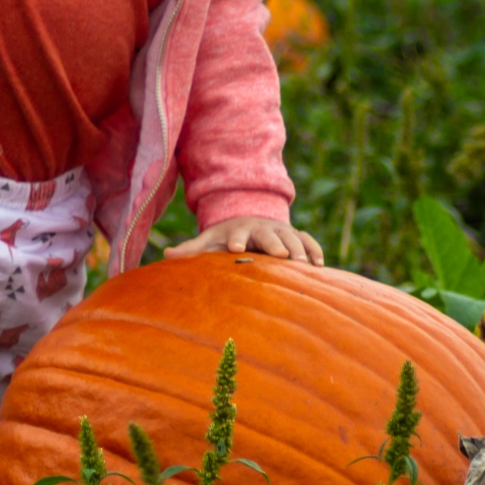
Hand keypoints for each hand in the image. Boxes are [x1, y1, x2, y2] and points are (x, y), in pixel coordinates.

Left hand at [167, 218, 325, 265]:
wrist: (249, 218)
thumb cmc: (226, 236)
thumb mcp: (208, 240)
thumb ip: (190, 249)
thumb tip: (166, 253)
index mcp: (239, 230)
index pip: (237, 235)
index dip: (237, 241)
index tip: (236, 250)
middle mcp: (262, 228)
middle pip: (269, 235)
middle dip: (275, 244)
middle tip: (280, 256)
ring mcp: (281, 231)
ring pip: (292, 237)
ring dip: (298, 250)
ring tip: (303, 266)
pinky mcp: (295, 235)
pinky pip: (308, 240)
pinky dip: (315, 250)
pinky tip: (319, 267)